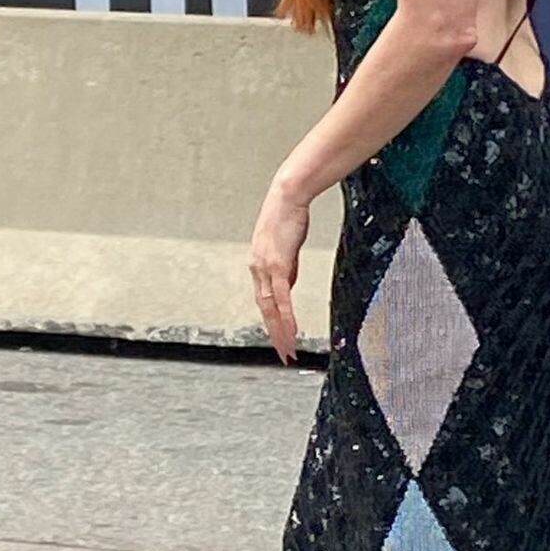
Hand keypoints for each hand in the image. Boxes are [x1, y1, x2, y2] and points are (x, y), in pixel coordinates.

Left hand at [249, 178, 308, 363]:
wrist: (287, 197)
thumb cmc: (288, 216)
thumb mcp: (287, 247)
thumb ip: (287, 270)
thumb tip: (287, 288)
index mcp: (258, 266)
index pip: (264, 300)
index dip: (270, 321)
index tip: (279, 336)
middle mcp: (257, 269)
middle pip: (264, 309)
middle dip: (274, 334)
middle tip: (283, 353)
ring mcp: (265, 268)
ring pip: (271, 308)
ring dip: (280, 331)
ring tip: (288, 349)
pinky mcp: (277, 265)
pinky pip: (282, 297)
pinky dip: (286, 316)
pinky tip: (292, 330)